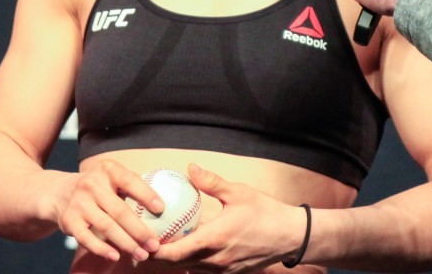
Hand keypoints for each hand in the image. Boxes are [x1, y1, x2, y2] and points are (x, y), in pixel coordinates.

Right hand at [56, 159, 163, 262]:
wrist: (59, 193)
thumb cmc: (99, 187)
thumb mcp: (112, 177)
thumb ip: (132, 186)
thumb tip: (167, 204)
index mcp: (108, 170)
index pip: (130, 181)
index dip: (146, 194)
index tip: (161, 209)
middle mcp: (92, 185)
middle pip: (120, 210)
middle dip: (140, 230)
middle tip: (155, 244)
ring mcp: (79, 203)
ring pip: (106, 227)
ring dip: (126, 243)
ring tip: (142, 254)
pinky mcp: (69, 221)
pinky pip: (87, 238)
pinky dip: (102, 249)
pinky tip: (116, 256)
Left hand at [154, 164, 308, 272]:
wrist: (290, 236)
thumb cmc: (265, 212)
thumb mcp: (237, 192)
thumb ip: (211, 183)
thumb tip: (190, 168)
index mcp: (213, 239)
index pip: (174, 253)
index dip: (154, 251)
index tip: (141, 240)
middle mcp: (215, 260)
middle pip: (177, 265)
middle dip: (158, 257)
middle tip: (144, 244)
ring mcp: (222, 270)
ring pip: (190, 269)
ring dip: (175, 261)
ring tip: (162, 247)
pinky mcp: (230, 273)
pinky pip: (204, 271)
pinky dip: (192, 262)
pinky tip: (189, 249)